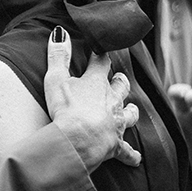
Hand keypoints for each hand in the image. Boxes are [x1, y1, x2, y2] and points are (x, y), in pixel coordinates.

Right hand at [45, 27, 140, 171]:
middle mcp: (112, 101)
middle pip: (121, 87)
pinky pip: (127, 151)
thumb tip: (60, 32)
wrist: (79, 140)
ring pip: (131, 114)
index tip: (100, 51)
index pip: (101, 63)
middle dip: (119, 82)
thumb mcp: (56, 78)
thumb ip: (58, 55)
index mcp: (96, 83)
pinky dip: (131, 155)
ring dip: (131, 111)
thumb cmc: (66, 108)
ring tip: (131, 109)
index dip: (100, 56)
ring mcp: (117, 123)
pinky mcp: (116, 145)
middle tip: (118, 79)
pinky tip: (135, 157)